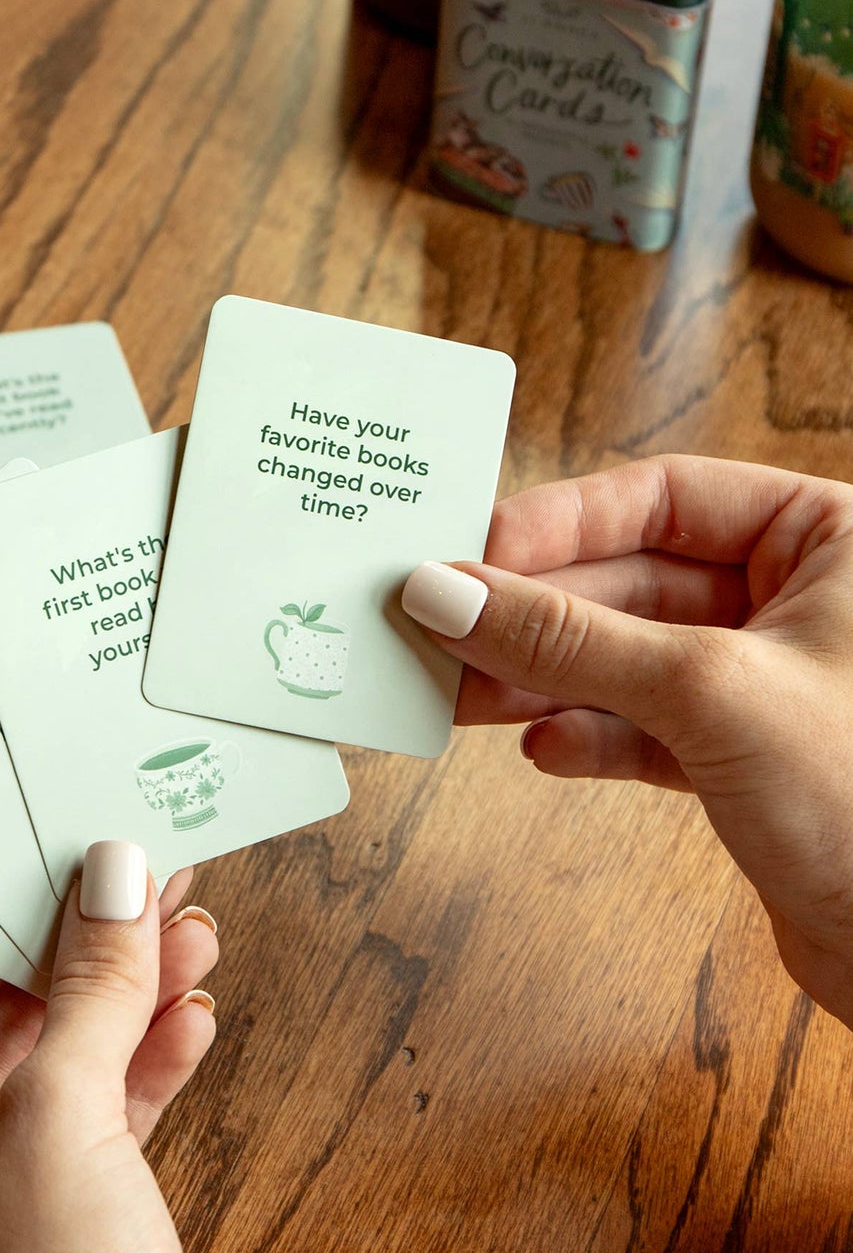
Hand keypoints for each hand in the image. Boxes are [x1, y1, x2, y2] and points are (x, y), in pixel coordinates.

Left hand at [0, 842, 218, 1252]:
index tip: (33, 843)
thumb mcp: (64, 1123)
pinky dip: (146, 1060)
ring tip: (182, 926)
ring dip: (124, 993)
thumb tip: (112, 879)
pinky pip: (98, 1111)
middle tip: (127, 875)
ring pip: (56, 1055)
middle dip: (74, 943)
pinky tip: (188, 1013)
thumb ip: (91, 990)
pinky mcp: (56, 1217)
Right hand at [400, 454, 852, 1026]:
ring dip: (541, 678)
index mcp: (830, 540)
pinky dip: (589, 736)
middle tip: (439, 629)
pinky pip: (643, 726)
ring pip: (625, 657)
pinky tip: (546, 749)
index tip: (470, 555)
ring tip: (461, 693)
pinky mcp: (745, 757)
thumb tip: (446, 593)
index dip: (559, 523)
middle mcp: (800, 600)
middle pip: (629, 581)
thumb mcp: (707, 691)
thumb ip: (568, 638)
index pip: (665, 495)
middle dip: (532, 614)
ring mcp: (768, 681)